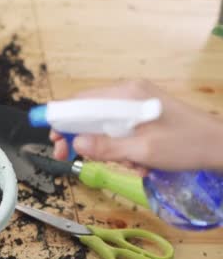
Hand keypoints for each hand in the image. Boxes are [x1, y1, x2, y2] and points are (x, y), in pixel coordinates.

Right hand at [50, 80, 222, 171]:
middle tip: (68, 156)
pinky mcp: (143, 116)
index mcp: (126, 94)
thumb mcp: (143, 150)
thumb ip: (106, 146)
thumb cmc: (186, 144)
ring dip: (108, 149)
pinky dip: (123, 149)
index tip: (51, 138)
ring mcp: (136, 104)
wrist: (221, 147)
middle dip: (80, 137)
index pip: (81, 101)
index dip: (61, 118)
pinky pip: (120, 132)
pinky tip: (140, 162)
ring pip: (103, 126)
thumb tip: (75, 142)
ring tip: (128, 164)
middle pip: (89, 113)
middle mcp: (128, 94)